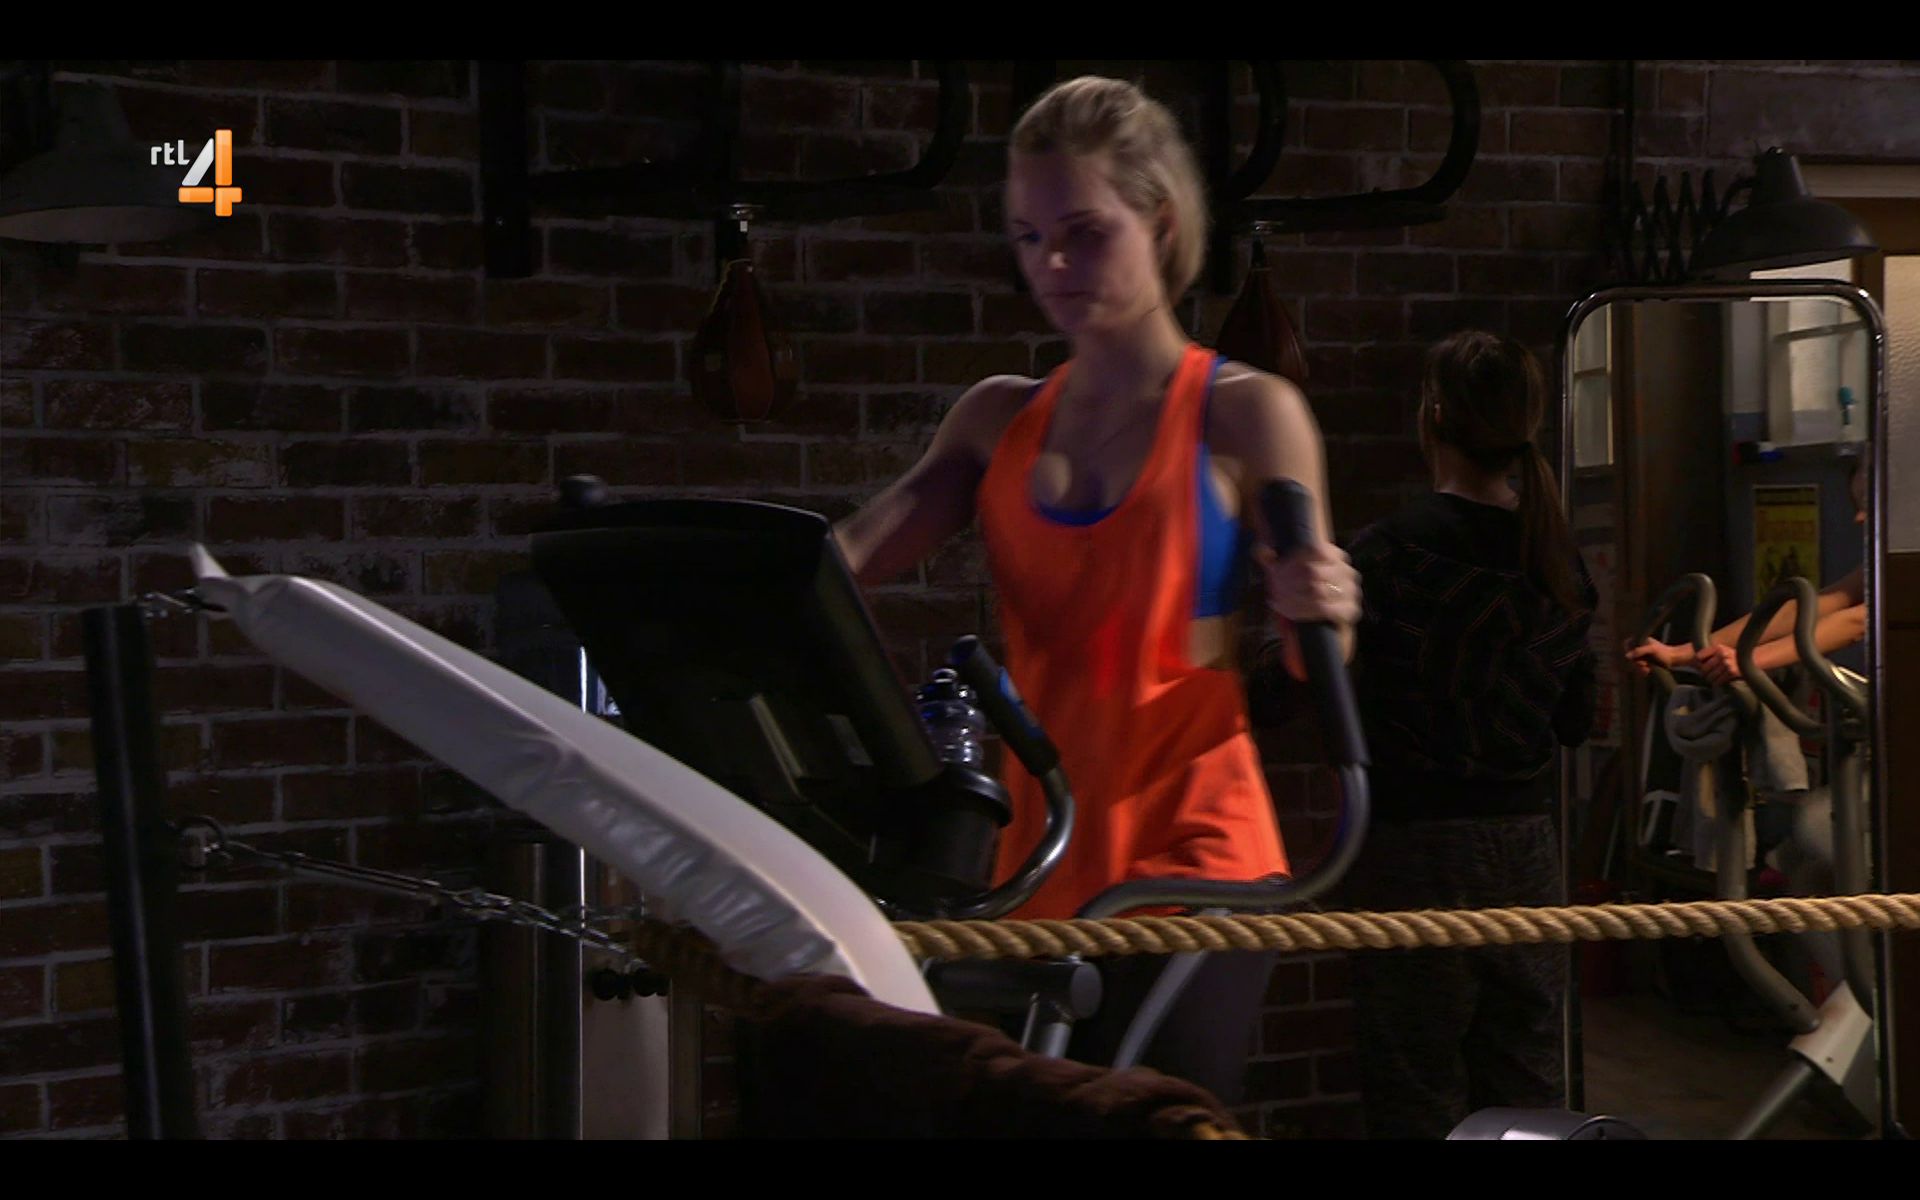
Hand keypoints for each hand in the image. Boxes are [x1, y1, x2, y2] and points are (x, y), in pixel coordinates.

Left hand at [1255, 541, 1357, 682]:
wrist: (1319, 617)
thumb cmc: (1300, 588)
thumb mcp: (1284, 572)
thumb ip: (1271, 559)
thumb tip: (1260, 549)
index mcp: (1332, 555)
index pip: (1314, 550)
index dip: (1292, 560)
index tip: (1275, 570)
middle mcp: (1345, 571)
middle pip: (1313, 572)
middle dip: (1289, 581)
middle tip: (1274, 588)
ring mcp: (1350, 591)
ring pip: (1318, 591)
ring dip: (1293, 597)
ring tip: (1278, 601)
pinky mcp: (1350, 610)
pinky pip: (1325, 610)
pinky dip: (1303, 611)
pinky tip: (1289, 612)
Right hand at [1624, 638, 1686, 676]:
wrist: (1674, 659)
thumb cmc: (1664, 652)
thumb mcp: (1652, 649)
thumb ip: (1639, 651)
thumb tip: (1626, 656)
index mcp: (1640, 641)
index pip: (1627, 644)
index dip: (1628, 651)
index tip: (1634, 656)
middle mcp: (1640, 648)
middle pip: (1630, 656)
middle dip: (1636, 662)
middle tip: (1644, 664)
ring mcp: (1642, 656)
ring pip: (1633, 663)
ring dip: (1639, 668)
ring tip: (1647, 669)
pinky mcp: (1645, 663)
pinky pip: (1638, 668)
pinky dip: (1642, 671)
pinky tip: (1648, 671)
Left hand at [1696, 643, 1741, 685]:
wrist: (1750, 661)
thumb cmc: (1732, 657)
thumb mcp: (1721, 651)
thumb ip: (1709, 655)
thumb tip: (1693, 663)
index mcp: (1717, 648)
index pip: (1698, 657)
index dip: (1697, 664)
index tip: (1699, 667)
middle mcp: (1722, 654)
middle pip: (1704, 668)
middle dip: (1704, 673)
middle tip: (1706, 675)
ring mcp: (1727, 663)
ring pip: (1710, 676)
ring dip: (1710, 679)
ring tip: (1712, 679)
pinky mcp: (1732, 672)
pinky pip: (1718, 681)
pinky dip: (1716, 683)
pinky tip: (1718, 682)